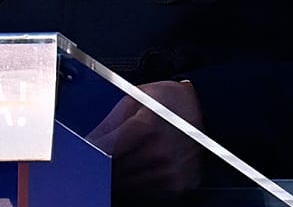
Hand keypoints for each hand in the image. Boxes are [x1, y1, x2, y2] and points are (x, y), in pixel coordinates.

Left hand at [87, 80, 203, 196]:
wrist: (205, 109)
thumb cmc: (169, 101)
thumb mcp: (133, 100)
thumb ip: (108, 124)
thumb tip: (87, 143)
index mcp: (146, 127)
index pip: (105, 151)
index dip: (92, 152)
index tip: (88, 150)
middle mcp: (159, 153)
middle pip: (115, 171)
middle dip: (107, 162)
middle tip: (112, 150)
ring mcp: (170, 172)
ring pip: (127, 185)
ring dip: (122, 174)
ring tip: (131, 155)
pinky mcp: (177, 185)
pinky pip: (146, 193)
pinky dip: (139, 182)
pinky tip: (144, 166)